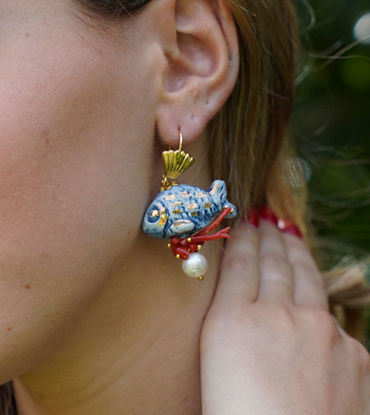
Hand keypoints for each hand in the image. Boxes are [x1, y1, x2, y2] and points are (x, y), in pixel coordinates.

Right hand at [200, 207, 369, 414]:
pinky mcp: (353, 353)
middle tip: (265, 220)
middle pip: (274, 263)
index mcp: (235, 320)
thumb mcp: (218, 362)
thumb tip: (241, 295)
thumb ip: (231, 319)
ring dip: (294, 252)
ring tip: (288, 235)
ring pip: (305, 278)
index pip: (242, 265)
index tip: (245, 223)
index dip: (244, 240)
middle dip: (268, 238)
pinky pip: (330, 315)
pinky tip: (311, 291)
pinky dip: (316, 294)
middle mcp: (280, 315)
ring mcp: (322, 331)